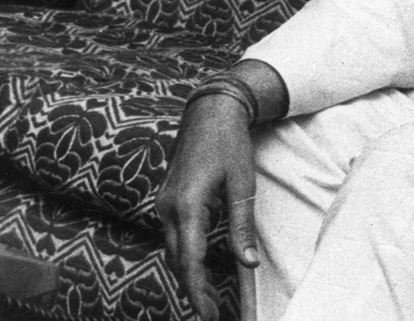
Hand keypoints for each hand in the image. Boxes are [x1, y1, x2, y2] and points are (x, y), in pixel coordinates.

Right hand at [156, 96, 259, 320]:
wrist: (209, 112)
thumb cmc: (229, 144)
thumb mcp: (243, 186)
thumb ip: (242, 227)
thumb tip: (249, 264)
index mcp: (188, 205)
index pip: (190, 260)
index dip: (198, 290)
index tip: (207, 313)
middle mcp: (169, 208)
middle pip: (178, 260)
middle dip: (193, 289)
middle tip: (212, 313)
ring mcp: (164, 204)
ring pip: (174, 250)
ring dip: (188, 274)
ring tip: (207, 298)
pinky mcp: (168, 201)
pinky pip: (174, 236)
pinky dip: (186, 255)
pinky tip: (198, 268)